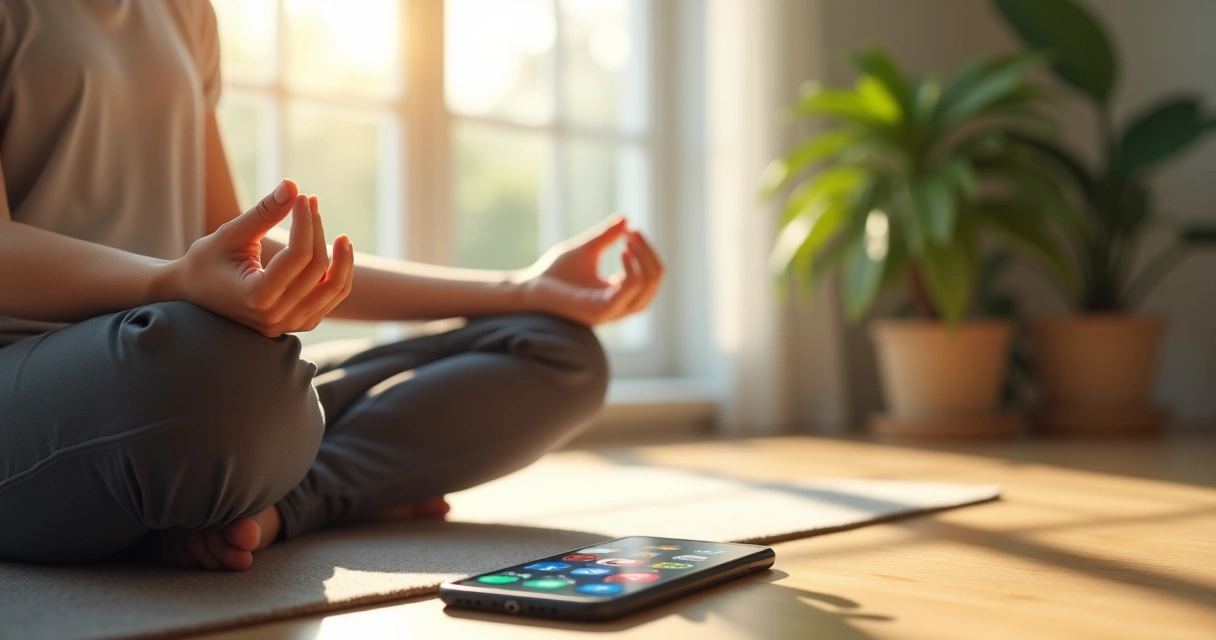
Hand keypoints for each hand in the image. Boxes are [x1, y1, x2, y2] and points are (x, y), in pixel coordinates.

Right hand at [160, 179, 354, 336]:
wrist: (192, 294)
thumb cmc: (206, 261)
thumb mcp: (230, 234)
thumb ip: (263, 213)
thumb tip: (292, 185)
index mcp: (256, 296)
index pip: (299, 256)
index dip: (306, 222)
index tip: (303, 196)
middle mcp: (275, 317)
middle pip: (317, 269)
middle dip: (319, 231)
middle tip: (311, 202)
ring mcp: (288, 325)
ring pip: (333, 290)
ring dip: (342, 261)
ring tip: (343, 237)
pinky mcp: (296, 325)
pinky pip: (329, 301)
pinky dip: (337, 278)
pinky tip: (336, 256)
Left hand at [518, 215, 662, 325]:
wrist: (529, 288)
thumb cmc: (555, 272)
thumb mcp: (587, 249)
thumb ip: (607, 237)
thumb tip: (626, 220)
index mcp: (619, 295)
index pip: (650, 277)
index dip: (647, 252)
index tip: (632, 230)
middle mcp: (619, 307)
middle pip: (653, 283)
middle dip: (649, 254)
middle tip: (633, 233)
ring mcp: (611, 312)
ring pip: (646, 288)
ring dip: (643, 260)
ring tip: (629, 241)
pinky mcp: (599, 312)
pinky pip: (628, 292)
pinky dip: (631, 272)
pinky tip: (623, 253)